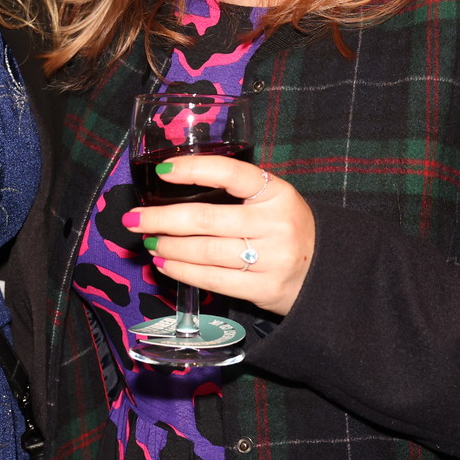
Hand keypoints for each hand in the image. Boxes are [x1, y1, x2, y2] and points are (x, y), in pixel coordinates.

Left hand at [127, 156, 313, 316]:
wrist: (324, 271)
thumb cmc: (286, 229)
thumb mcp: (273, 201)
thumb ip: (236, 193)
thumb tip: (174, 188)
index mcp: (278, 193)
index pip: (232, 174)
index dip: (194, 170)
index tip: (162, 171)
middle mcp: (275, 224)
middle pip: (206, 220)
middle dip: (162, 219)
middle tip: (134, 219)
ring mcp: (271, 259)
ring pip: (204, 252)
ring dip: (168, 247)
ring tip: (149, 242)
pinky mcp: (263, 289)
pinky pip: (213, 280)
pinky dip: (183, 272)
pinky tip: (165, 264)